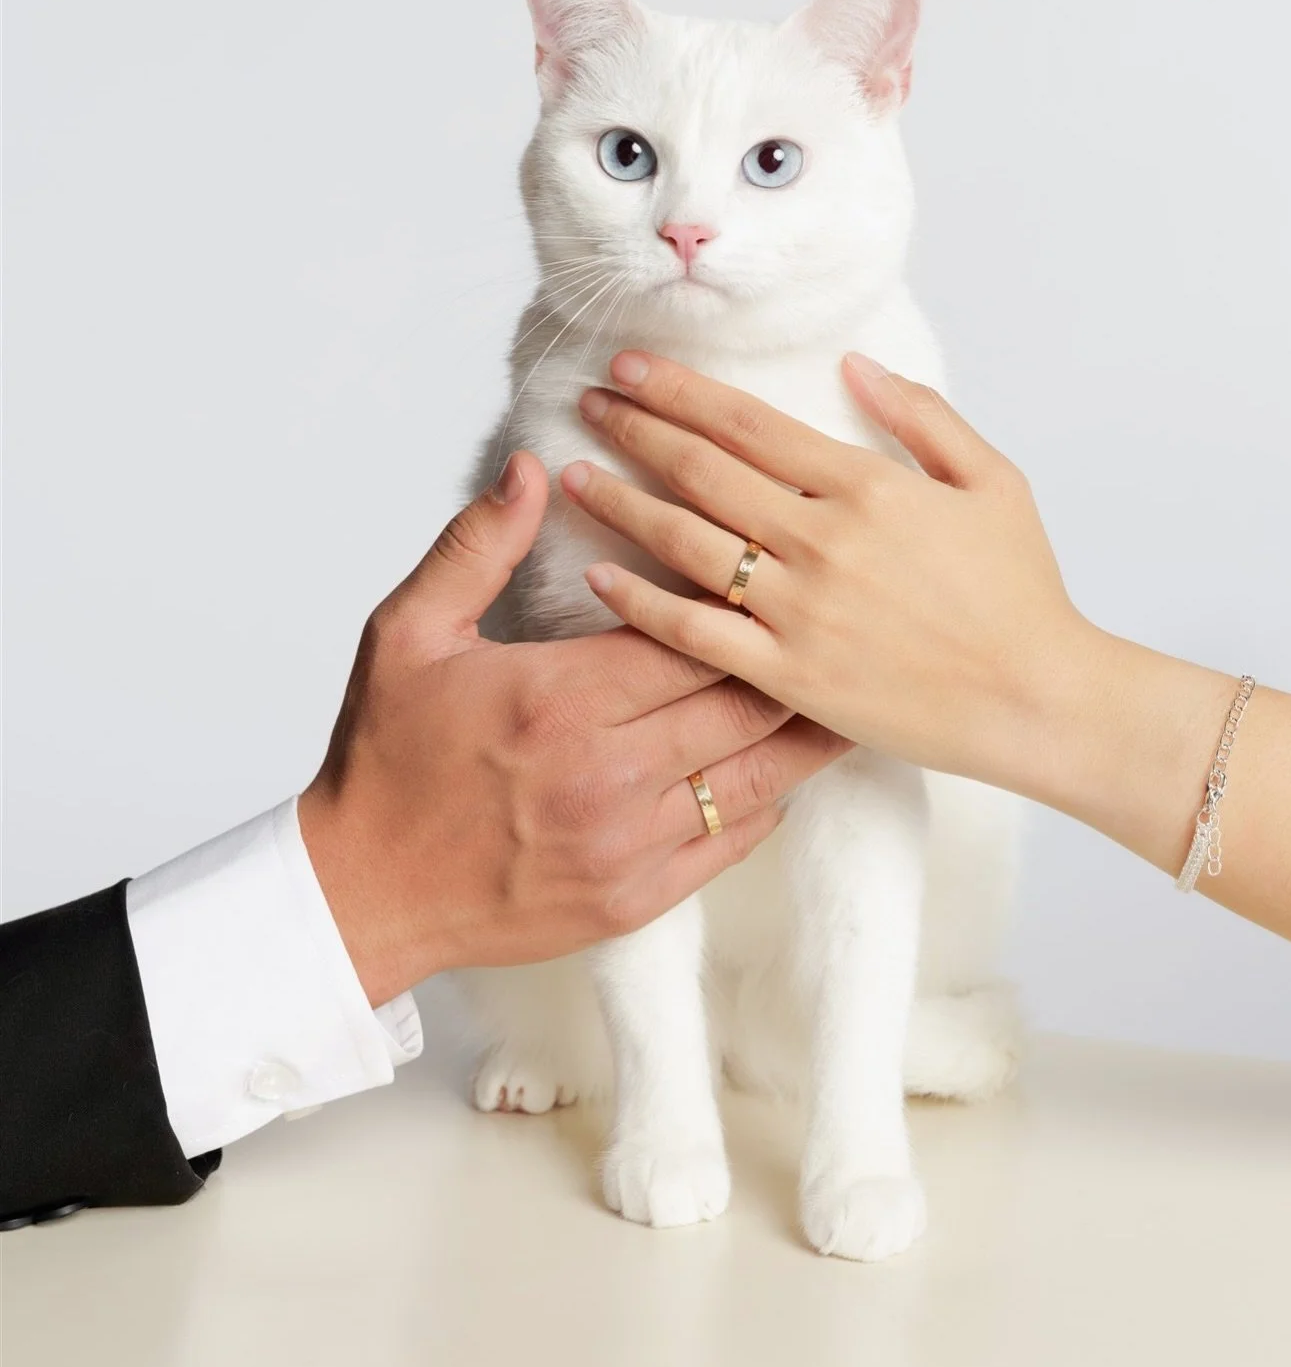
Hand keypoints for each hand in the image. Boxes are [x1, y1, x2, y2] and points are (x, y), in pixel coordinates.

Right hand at [299, 452, 847, 1003]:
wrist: (363, 892)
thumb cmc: (385, 758)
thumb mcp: (406, 634)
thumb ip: (475, 547)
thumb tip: (531, 467)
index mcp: (561, 697)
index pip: (689, 630)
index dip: (740, 595)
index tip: (777, 563)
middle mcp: (609, 772)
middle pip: (741, 698)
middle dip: (794, 656)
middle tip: (847, 617)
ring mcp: (629, 843)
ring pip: (756, 775)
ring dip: (805, 731)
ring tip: (852, 688)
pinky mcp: (636, 899)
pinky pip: (731, 843)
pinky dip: (766, 802)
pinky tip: (785, 770)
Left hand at [559, 350, 1102, 802]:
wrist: (1038, 700)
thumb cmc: (1021, 591)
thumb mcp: (993, 480)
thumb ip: (922, 416)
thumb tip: (854, 365)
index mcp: (866, 486)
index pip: (746, 423)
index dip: (680, 390)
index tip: (632, 367)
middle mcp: (822, 540)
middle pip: (702, 470)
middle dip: (635, 429)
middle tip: (587, 402)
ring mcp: (800, 610)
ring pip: (686, 542)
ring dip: (622, 502)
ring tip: (574, 474)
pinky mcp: (789, 675)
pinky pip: (696, 634)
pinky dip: (642, 604)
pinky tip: (599, 577)